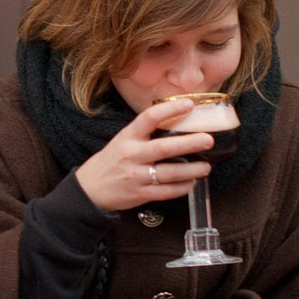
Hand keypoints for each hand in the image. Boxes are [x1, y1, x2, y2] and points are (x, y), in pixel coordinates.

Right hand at [75, 98, 214, 211]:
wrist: (90, 189)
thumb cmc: (112, 161)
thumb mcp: (123, 140)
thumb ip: (145, 133)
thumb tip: (178, 120)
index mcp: (128, 137)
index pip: (148, 118)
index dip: (169, 109)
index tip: (189, 104)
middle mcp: (132, 155)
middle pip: (164, 148)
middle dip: (189, 143)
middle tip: (208, 139)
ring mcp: (136, 176)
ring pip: (169, 173)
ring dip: (192, 170)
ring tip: (206, 167)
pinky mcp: (140, 194)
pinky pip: (166, 191)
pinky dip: (182, 188)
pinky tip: (191, 182)